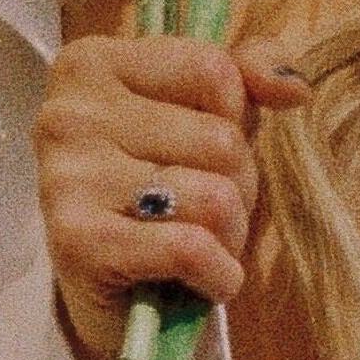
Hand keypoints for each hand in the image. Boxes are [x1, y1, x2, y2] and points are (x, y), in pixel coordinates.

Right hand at [34, 32, 310, 359]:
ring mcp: (66, 178)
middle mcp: (67, 114)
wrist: (112, 295)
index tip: (201, 147)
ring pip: (214, 196)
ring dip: (230, 235)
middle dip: (237, 184)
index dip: (235, 118)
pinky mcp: (78, 242)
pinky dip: (217, 274)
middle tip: (202, 210)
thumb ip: (247, 72)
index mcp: (90, 64)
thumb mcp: (205, 112)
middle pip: (221, 140)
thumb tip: (293, 86)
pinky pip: (190, 248)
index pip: (214, 72)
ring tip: (199, 243)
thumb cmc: (163, 187)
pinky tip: (201, 278)